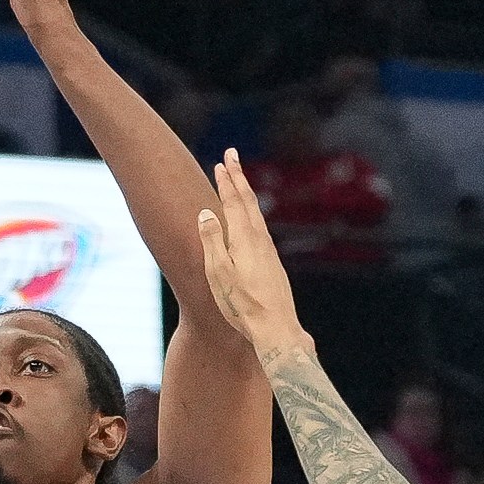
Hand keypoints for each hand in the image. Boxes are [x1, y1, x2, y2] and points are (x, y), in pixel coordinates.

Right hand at [196, 149, 309, 356]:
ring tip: (240, 181)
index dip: (227, 180)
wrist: (276, 329)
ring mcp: (269, 251)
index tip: (221, 161)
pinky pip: (261, 228)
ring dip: (247, 193)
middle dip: (239, 177)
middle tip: (232, 155)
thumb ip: (212, 241)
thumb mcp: (219, 273)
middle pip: (249, 201)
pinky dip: (252, 213)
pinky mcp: (272, 263)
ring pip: (257, 214)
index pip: (234, 201)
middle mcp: (260, 240)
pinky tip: (251, 220)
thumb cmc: (242, 305)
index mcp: (245, 239)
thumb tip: (207, 213)